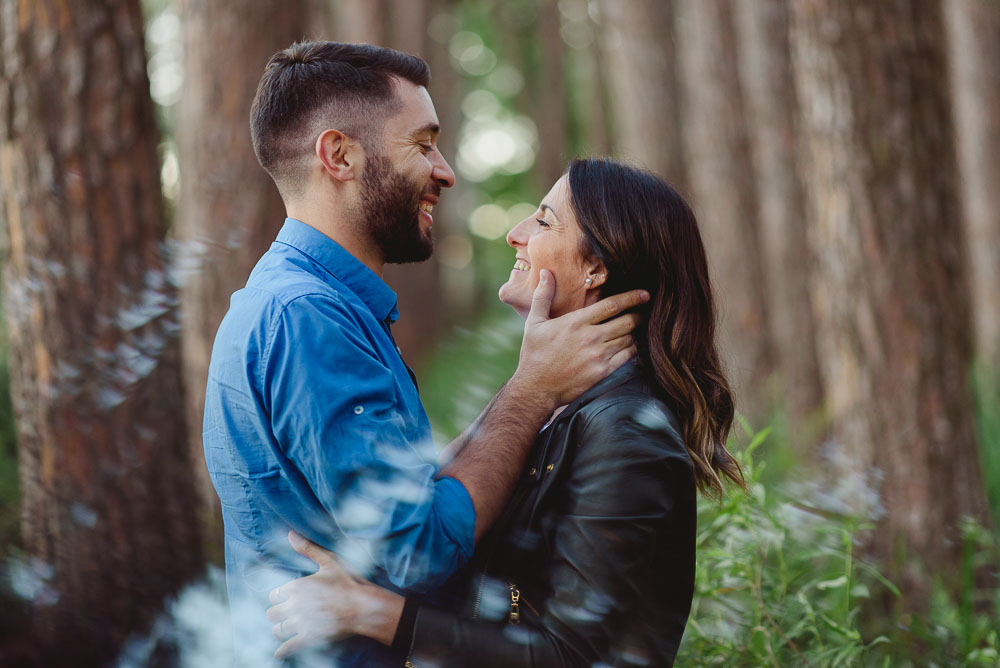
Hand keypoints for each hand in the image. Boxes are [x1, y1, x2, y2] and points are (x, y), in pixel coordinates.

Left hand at [267, 531, 400, 657]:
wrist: (365, 606)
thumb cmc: (349, 582)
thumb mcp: (329, 561)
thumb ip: (307, 549)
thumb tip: (290, 534)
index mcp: (296, 586)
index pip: (274, 595)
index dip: (280, 597)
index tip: (287, 599)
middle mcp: (294, 605)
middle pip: (272, 614)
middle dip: (278, 614)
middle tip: (286, 614)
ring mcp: (301, 623)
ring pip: (278, 630)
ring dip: (281, 629)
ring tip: (286, 628)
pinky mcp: (309, 638)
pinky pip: (289, 647)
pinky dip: (283, 651)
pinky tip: (280, 653)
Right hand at [515, 270, 647, 406]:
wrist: (536, 388)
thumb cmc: (534, 354)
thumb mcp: (534, 322)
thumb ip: (543, 296)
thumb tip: (545, 272)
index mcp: (576, 322)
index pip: (611, 305)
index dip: (631, 298)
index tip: (644, 294)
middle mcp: (591, 337)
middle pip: (626, 321)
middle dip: (638, 315)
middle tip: (643, 312)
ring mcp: (598, 356)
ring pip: (628, 339)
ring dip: (634, 333)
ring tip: (636, 329)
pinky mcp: (603, 372)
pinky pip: (627, 357)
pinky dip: (633, 350)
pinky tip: (631, 346)